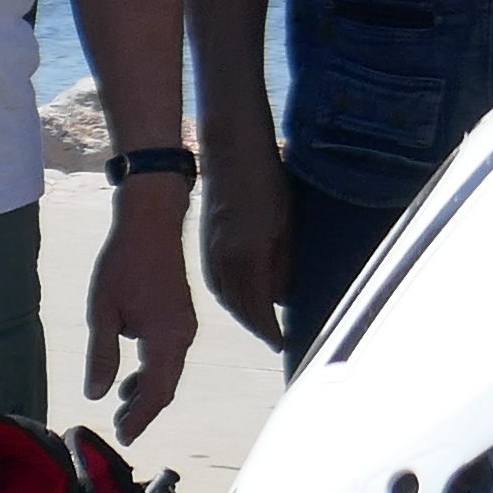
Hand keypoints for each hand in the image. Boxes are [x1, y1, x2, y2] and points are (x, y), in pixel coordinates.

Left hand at [86, 181, 201, 438]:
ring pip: (169, 373)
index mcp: (165, 337)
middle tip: (121, 429)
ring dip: (147, 393)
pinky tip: (131, 379)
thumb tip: (97, 394)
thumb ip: (102, 355)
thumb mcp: (103, 311)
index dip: (139, 418)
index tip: (123, 436)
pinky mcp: (181, 319)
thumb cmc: (124, 263)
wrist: (151, 224)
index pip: (155, 392)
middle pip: (165, 387)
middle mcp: (182, 336)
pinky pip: (170, 357)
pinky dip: (153, 373)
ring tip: (121, 407)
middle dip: (143, 411)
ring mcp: (185, 327)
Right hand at [199, 134, 293, 341]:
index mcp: (247, 255)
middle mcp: (224, 259)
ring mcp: (211, 250)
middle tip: (272, 336)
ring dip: (241, 312)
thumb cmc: (266, 179)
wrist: (231, 149)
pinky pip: (216, 280)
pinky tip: (239, 294)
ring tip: (258, 320)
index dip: (269, 329)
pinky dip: (229, 295)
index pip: (257, 307)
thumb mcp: (287, 222)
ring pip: (225, 295)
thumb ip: (283, 262)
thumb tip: (283, 294)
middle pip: (238, 306)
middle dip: (255, 325)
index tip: (280, 343)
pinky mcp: (206, 242)